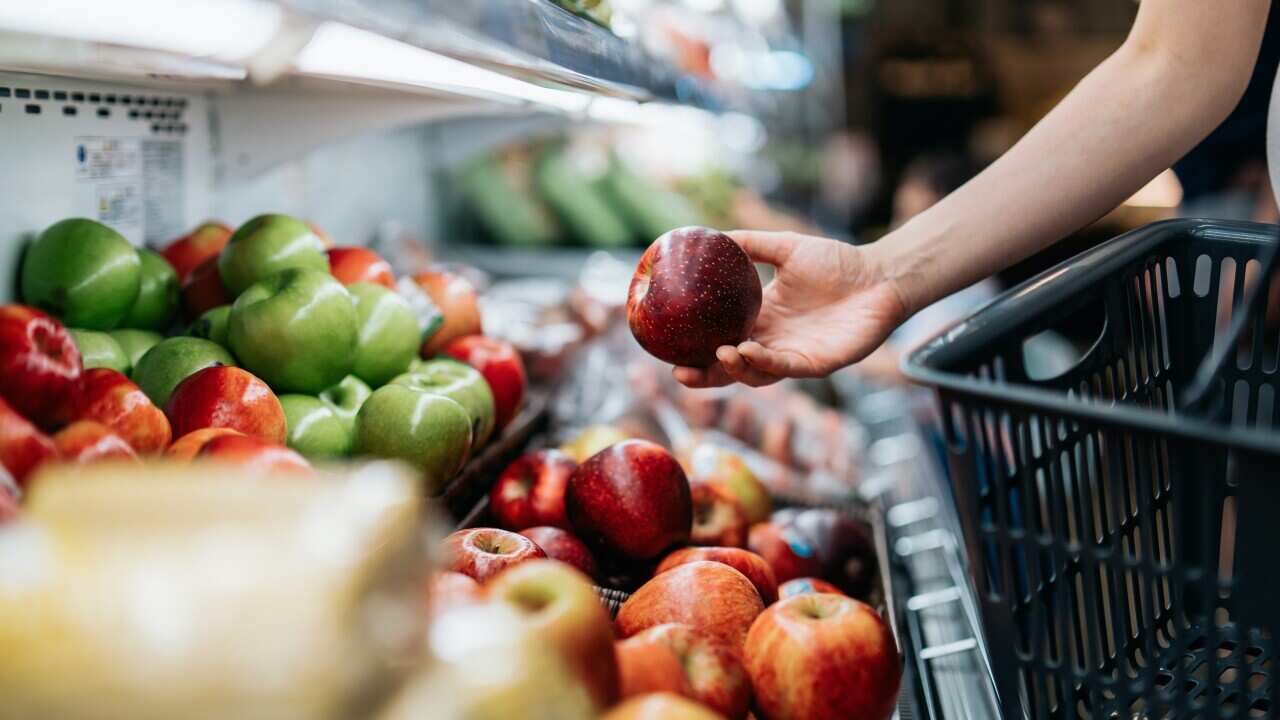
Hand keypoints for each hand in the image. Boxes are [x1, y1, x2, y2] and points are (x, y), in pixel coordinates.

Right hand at [673, 231, 907, 387]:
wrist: (879, 275)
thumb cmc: (837, 263)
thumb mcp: (785, 248)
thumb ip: (750, 244)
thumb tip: (710, 234)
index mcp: (762, 319)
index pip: (720, 340)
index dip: (695, 348)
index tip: (667, 346)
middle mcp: (772, 342)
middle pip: (730, 368)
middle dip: (704, 376)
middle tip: (679, 373)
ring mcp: (794, 356)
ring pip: (755, 374)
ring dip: (734, 368)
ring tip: (720, 352)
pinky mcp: (816, 364)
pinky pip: (784, 368)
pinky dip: (763, 362)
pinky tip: (747, 349)